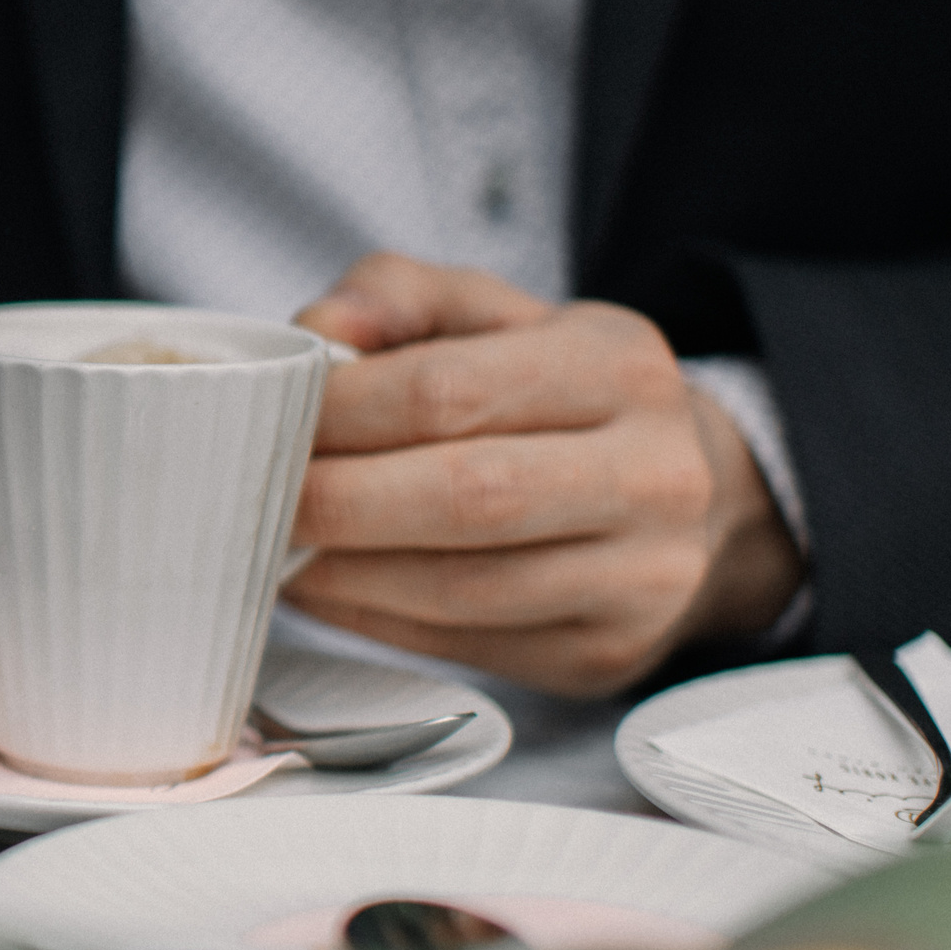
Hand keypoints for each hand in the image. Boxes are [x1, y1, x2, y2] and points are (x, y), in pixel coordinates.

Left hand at [286, 252, 804, 695]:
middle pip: (463, 497)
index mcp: (618, 368)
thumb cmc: (559, 397)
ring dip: (341, 573)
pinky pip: (463, 644)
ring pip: (459, 588)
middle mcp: (652, 474)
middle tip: (254, 496)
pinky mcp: (606, 653)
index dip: (340, 413)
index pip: (450, 392)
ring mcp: (642, 577)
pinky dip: (371, 620)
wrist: (696, 496)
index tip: (268, 420)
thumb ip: (397, 296)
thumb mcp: (493, 314)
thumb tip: (319, 332)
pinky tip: (324, 588)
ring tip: (274, 546)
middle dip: (333, 501)